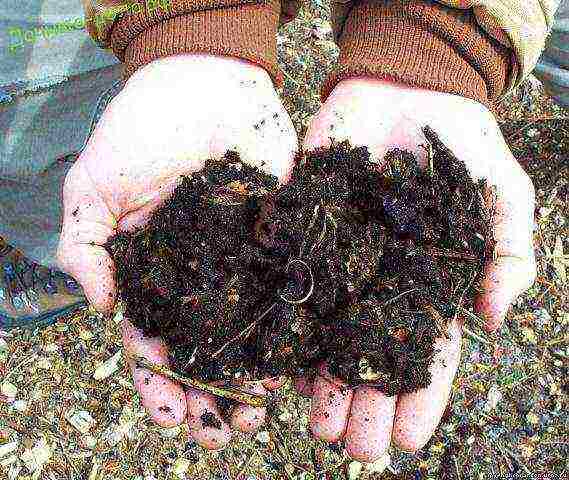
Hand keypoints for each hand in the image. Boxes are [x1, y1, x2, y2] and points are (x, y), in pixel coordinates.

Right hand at [57, 54, 296, 446]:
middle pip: (205, 344)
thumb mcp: (94, 186)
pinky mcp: (280, 235)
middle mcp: (200, 273)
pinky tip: (298, 358)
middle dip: (212, 391)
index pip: (153, 338)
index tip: (171, 417)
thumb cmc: (140, 128)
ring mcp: (242, 257)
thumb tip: (103, 308)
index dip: (159, 381)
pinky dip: (291, 323)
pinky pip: (287, 285)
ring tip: (261, 412)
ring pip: (249, 326)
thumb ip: (87, 247)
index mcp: (155, 270)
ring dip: (254, 372)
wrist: (202, 81)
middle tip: (223, 432)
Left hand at [300, 78, 535, 460]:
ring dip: (322, 382)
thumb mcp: (500, 194)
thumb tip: (494, 320)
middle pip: (371, 356)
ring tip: (315, 427)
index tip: (406, 440)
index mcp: (424, 284)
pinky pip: (292, 284)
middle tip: (353, 450)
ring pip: (327, 333)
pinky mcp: (303, 231)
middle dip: (364, 404)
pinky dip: (285, 324)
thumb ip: (507, 253)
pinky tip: (280, 365)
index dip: (419, 398)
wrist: (405, 90)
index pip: (425, 354)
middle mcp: (378, 283)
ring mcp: (338, 261)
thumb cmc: (459, 142)